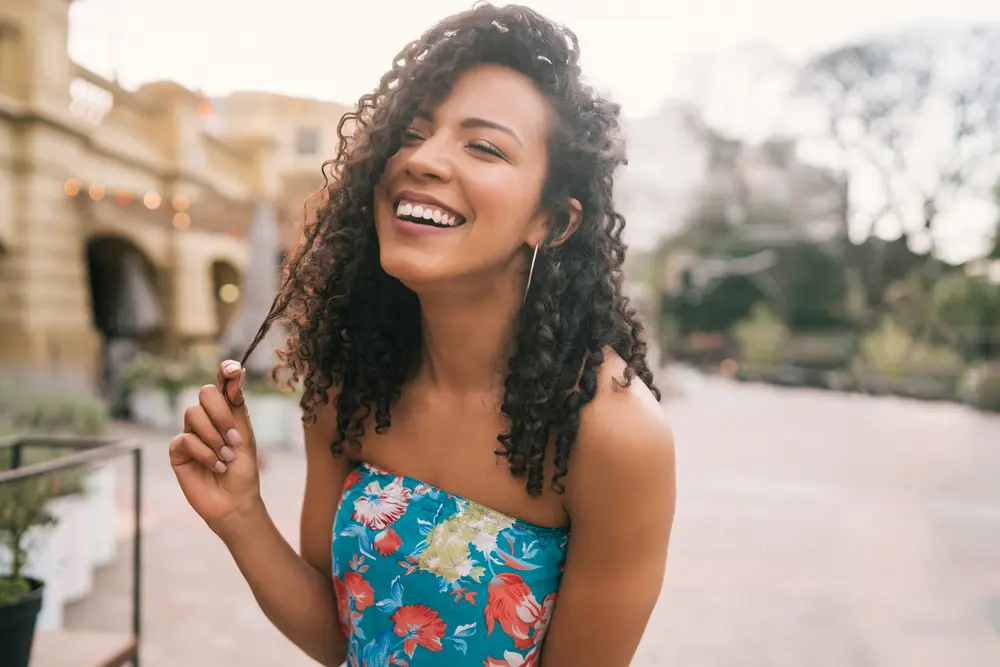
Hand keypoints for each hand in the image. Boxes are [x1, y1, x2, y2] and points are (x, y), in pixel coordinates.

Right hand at [169, 360, 261, 535]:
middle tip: (234, 439)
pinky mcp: (178, 451)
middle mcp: (207, 419)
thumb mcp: (245, 437)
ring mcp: (190, 433)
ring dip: (214, 438)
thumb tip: (236, 371)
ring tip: (225, 458)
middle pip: (205, 394)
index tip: (232, 371)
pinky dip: (204, 454)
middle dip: (221, 415)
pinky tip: (214, 467)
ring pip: (193, 414)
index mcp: (226, 413)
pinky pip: (185, 439)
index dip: (225, 372)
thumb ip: (236, 407)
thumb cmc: (243, 471)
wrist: (235, 501)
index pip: (222, 385)